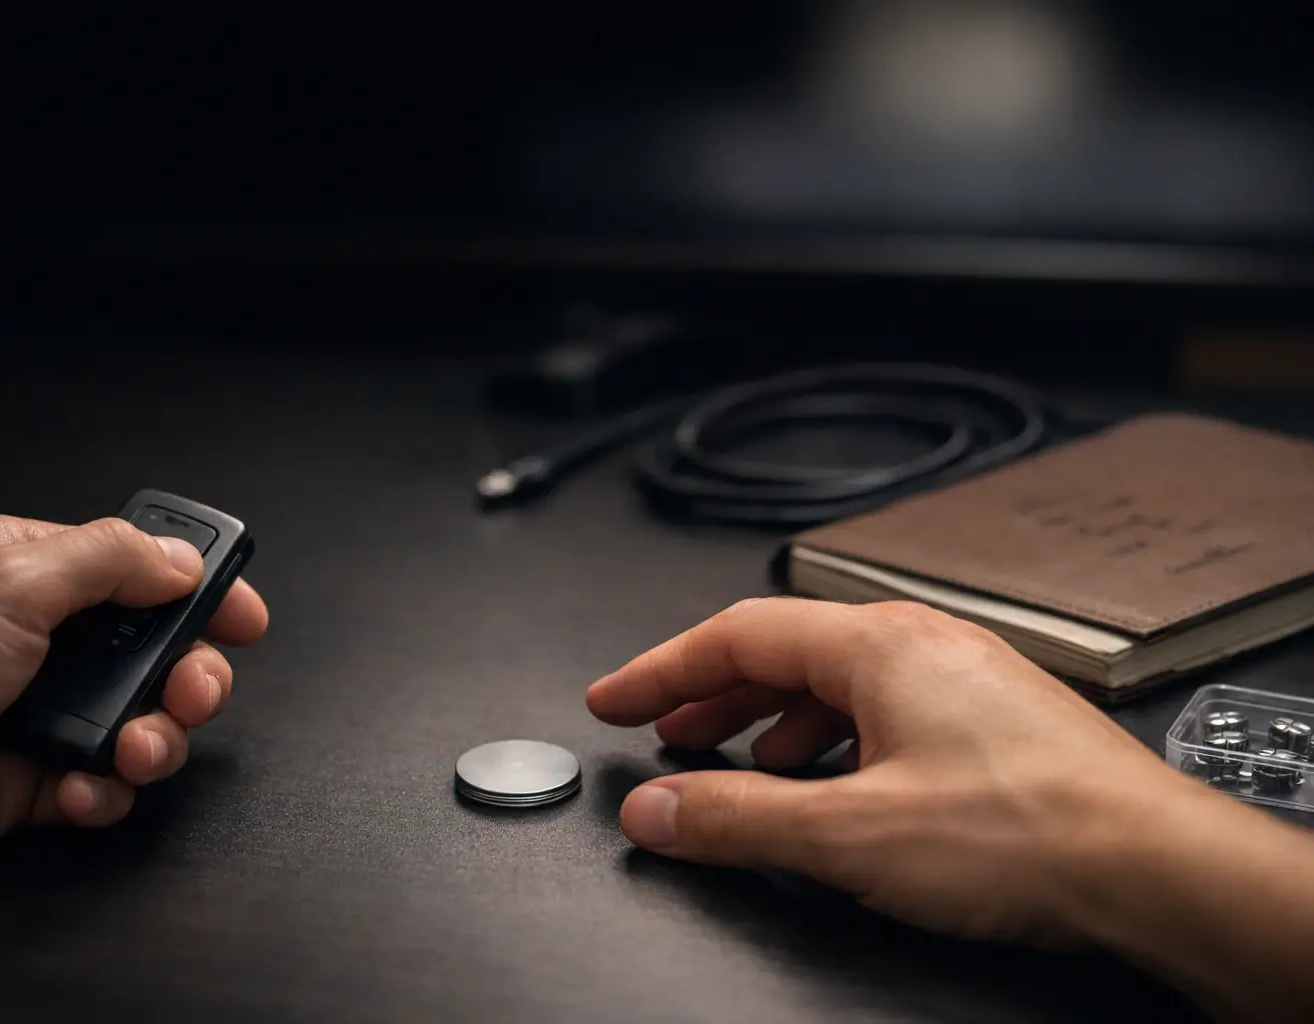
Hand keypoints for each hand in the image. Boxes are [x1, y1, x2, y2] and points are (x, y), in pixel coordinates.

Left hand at [0, 514, 267, 872]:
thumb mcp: (11, 579)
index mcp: (41, 573)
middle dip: (194, 676)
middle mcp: (49, 641)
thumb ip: (110, 560)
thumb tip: (182, 559)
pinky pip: (105, 786)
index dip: (206, 592)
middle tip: (189, 691)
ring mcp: (44, 711)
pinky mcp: (33, 779)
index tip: (245, 617)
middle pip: (165, 654)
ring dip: (157, 739)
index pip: (147, 570)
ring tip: (132, 748)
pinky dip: (106, 791)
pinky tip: (78, 786)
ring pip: (146, 723)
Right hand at [585, 597, 1202, 946]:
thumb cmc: (1029, 834)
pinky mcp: (990, 720)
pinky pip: (882, 710)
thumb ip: (737, 820)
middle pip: (784, 651)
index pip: (737, 635)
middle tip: (661, 728)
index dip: (661, 669)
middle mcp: (921, 645)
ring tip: (737, 762)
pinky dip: (830, 740)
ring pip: (836, 682)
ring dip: (770, 720)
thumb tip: (657, 808)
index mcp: (878, 646)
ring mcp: (961, 679)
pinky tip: (831, 786)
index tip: (615, 697)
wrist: (1156, 867)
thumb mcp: (850, 835)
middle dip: (710, 694)